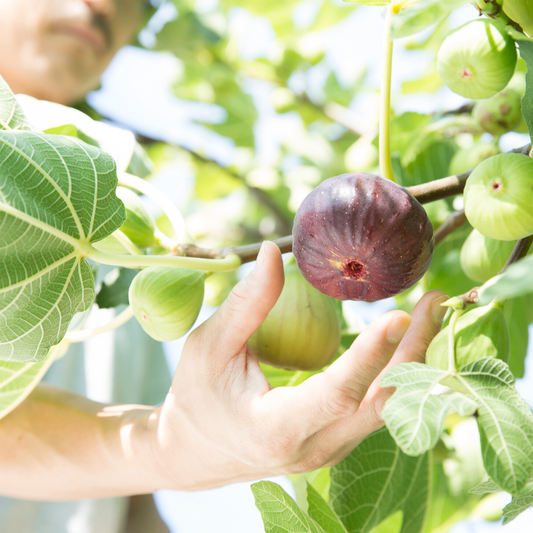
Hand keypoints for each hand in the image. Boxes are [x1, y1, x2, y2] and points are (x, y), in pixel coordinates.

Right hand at [150, 242, 447, 490]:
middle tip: (435, 300)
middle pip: (381, 403)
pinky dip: (399, 372)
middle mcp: (314, 447)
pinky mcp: (338, 441)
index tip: (399, 313)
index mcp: (276, 429)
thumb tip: (274, 251)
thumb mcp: (210, 346)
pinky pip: (380, 409)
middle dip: (414, 350)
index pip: (335, 395)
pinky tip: (407, 339)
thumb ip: (246, 303)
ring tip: (430, 311)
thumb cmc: (197, 394)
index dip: (368, 356)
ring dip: (414, 359)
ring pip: (389, 408)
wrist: (197, 449)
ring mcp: (331, 450)